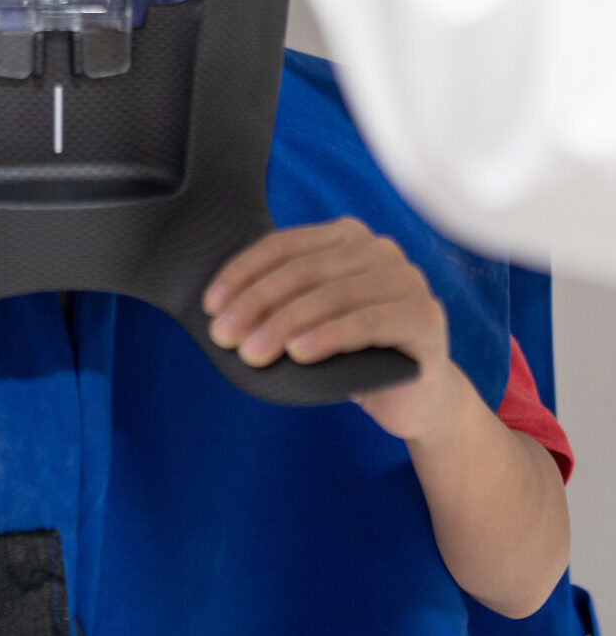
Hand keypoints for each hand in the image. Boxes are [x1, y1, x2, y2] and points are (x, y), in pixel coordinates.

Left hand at [203, 218, 461, 442]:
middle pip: (304, 270)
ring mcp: (407, 280)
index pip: (284, 245)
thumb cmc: (353, 354)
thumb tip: (219, 307)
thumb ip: (281, 299)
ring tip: (252, 352)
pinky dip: (327, 336)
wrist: (416, 398)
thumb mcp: (311, 320)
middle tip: (224, 335)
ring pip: (332, 295)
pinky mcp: (424, 317)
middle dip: (257, 302)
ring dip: (284, 324)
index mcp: (347, 236)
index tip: (210, 305)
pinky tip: (298, 354)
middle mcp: (380, 249)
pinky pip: (367, 322)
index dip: (243, 272)